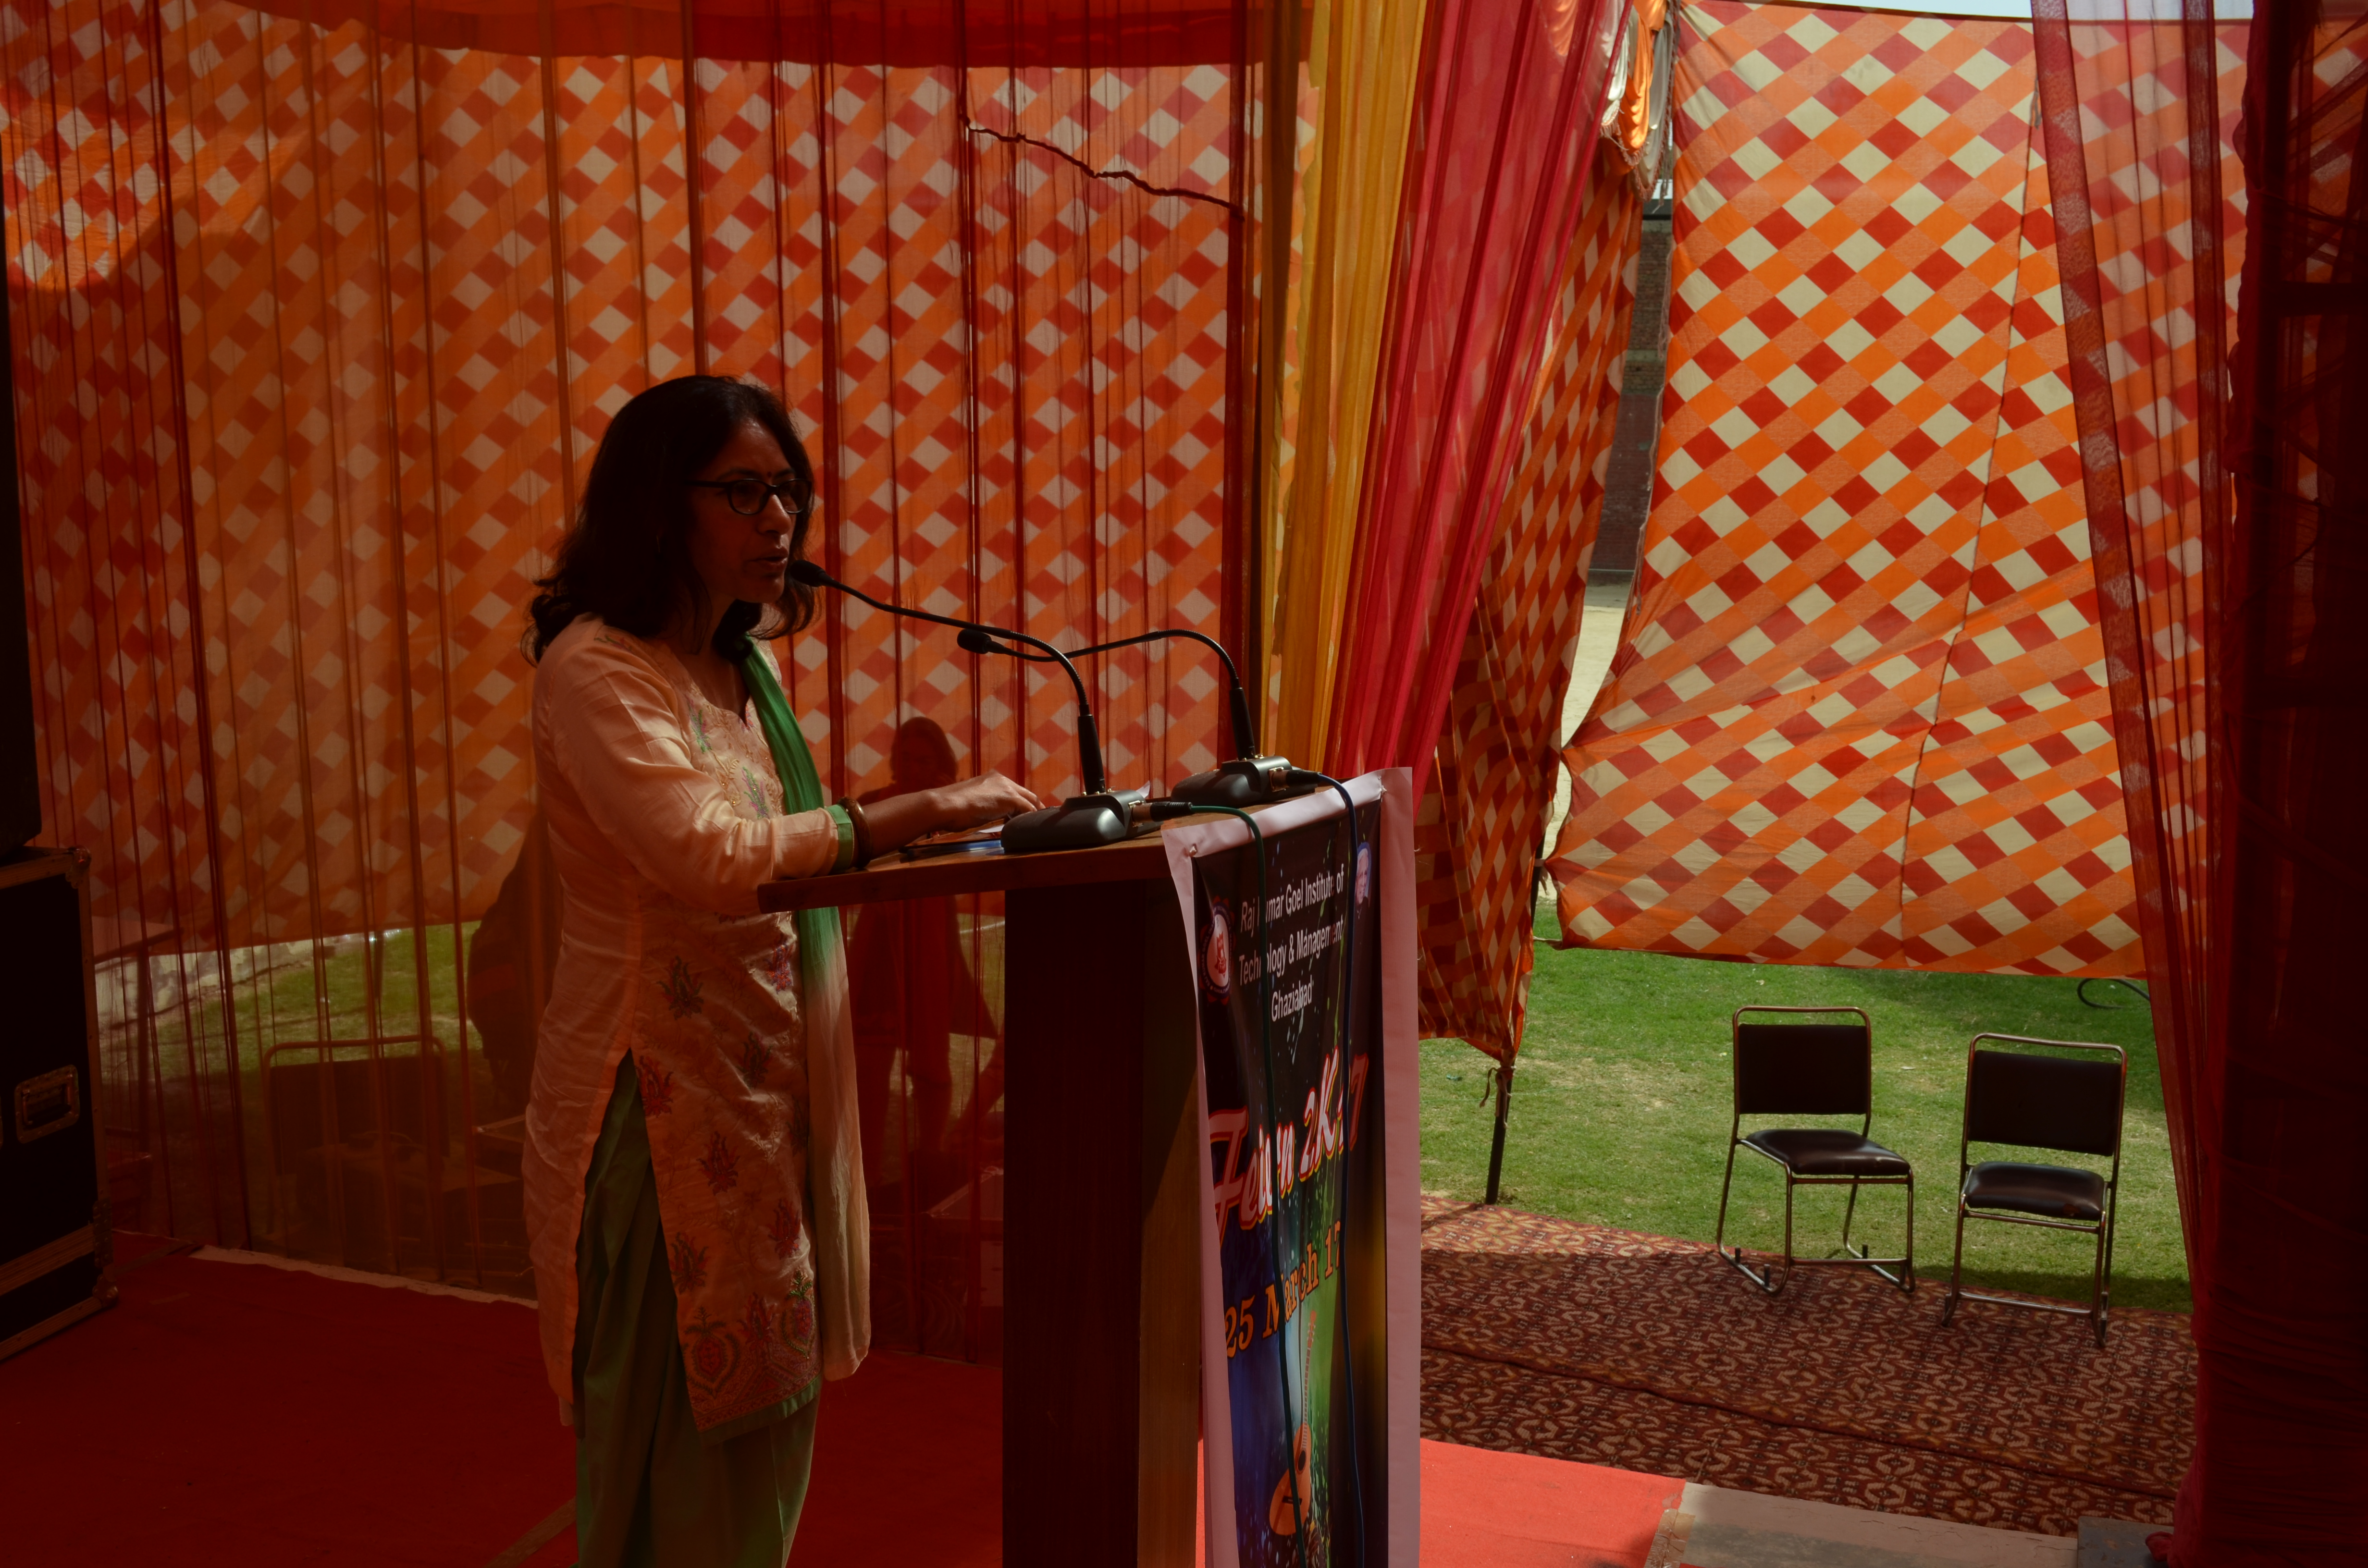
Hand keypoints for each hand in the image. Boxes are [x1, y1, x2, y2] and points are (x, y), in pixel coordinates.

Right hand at [861, 770, 1041, 853]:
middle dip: (1034, 806)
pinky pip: (1028, 809)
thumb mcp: (966, 804)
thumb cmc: (947, 809)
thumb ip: (977, 807)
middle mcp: (1000, 780)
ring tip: (1039, 826)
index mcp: (990, 779)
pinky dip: (1032, 818)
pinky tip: (1032, 828)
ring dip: (1035, 813)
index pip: (1013, 790)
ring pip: (1031, 800)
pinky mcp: (1008, 798)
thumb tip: (976, 816)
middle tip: (1039, 820)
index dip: (1022, 802)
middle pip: (1026, 793)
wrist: (942, 805)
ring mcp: (1005, 788)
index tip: (1026, 814)